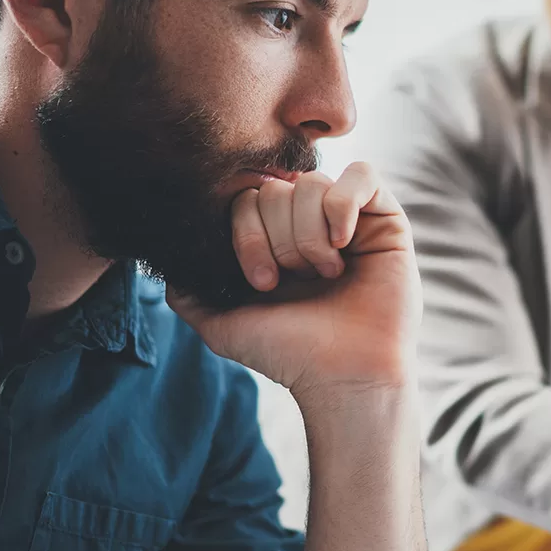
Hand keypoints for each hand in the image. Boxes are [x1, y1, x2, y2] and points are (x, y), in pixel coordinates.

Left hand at [168, 162, 420, 399]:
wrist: (344, 375)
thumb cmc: (291, 354)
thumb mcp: (222, 325)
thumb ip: (188, 292)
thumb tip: (164, 259)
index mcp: (275, 240)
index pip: (246, 198)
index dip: (247, 234)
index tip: (262, 282)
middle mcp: (311, 225)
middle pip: (277, 189)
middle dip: (279, 238)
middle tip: (295, 279)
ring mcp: (350, 220)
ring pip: (313, 183)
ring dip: (310, 233)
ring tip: (326, 273)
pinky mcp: (386, 220)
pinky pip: (362, 175)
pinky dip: (344, 203)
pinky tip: (342, 242)